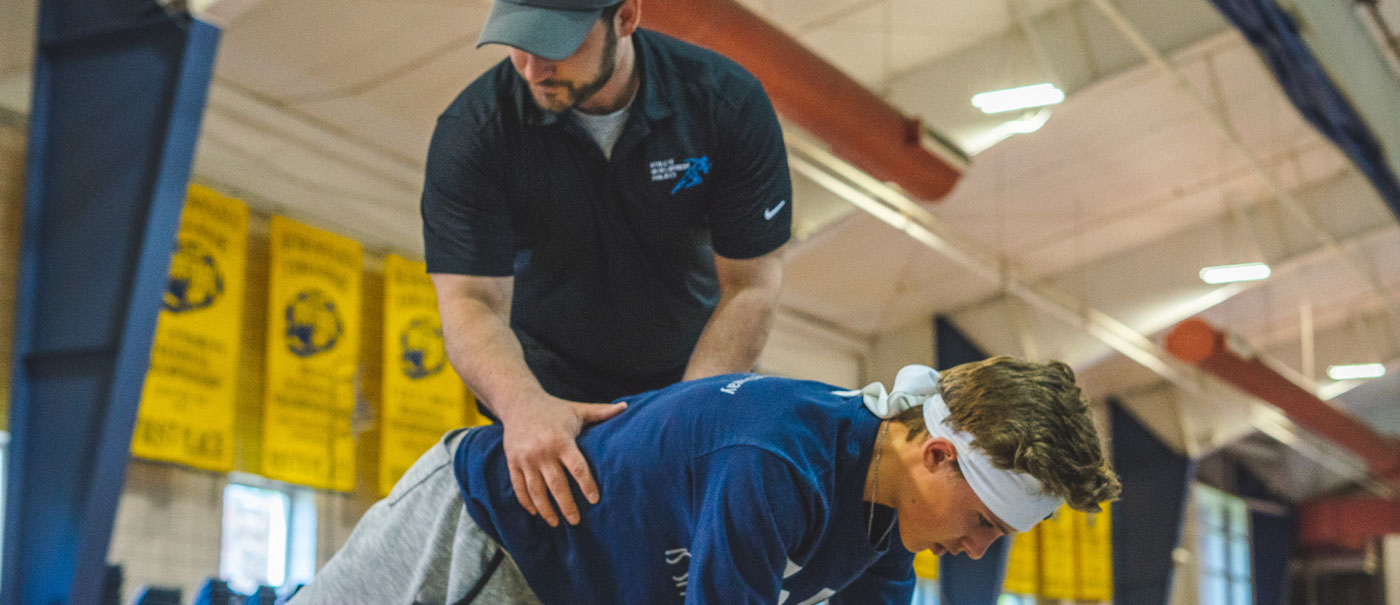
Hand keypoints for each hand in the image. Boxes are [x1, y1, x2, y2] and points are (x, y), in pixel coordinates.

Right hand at [500, 397, 628, 525]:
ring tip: (556, 522)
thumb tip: (626, 407)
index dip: (587, 485)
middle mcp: (542, 451)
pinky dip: (526, 502)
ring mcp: (525, 458)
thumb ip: (601, 412)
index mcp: (561, 440)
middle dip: (567, 506)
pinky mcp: (513, 462)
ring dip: (546, 509)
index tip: (595, 500)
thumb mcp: (577, 410)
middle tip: (576, 521)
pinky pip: (518, 487)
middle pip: (557, 485)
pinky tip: (535, 512)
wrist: (518, 402)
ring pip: (536, 491)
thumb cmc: (554, 409)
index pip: (577, 468)